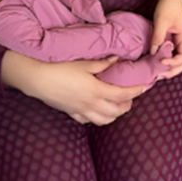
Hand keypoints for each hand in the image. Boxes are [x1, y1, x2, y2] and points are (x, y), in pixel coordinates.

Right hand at [0, 52, 144, 124]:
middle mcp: (91, 105)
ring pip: (104, 120)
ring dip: (114, 114)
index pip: (123, 95)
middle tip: (130, 94)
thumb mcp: (84, 63)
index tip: (144, 86)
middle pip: (117, 111)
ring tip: (117, 104)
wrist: (37, 79)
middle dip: (127, 105)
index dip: (136, 91)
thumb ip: (103, 64)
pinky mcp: (71, 113)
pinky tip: (97, 109)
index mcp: (96, 91)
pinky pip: (88, 121)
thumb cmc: (60, 68)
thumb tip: (118, 59)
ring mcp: (81, 111)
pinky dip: (97, 117)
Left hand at [150, 0, 181, 79]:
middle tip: (159, 75)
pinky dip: (167, 58)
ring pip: (178, 59)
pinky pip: (173, 52)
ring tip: (158, 72)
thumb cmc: (169, 4)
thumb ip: (158, 37)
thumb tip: (153, 52)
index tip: (161, 62)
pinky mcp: (176, 38)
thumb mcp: (161, 20)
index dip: (173, 63)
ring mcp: (181, 40)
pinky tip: (157, 61)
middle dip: (172, 70)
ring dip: (169, 66)